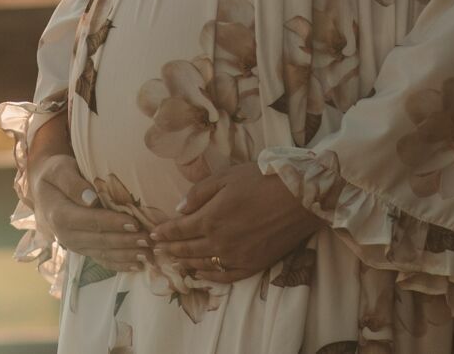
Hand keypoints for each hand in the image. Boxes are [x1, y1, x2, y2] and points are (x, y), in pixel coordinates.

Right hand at [30, 154, 148, 272]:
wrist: (45, 189)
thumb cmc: (56, 174)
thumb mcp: (59, 170)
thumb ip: (72, 183)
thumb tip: (91, 199)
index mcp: (59, 215)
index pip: (90, 221)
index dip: (113, 223)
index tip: (134, 223)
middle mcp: (65, 235)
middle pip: (100, 240)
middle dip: (125, 242)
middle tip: (148, 240)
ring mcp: (74, 245)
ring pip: (103, 254)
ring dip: (126, 256)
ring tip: (148, 254)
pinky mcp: (83, 250)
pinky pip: (101, 260)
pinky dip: (119, 265)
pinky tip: (137, 266)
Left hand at [144, 162, 324, 282]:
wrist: (299, 197)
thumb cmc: (261, 180)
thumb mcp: (225, 177)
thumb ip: (199, 194)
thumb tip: (179, 209)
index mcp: (210, 219)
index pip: (179, 229)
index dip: (164, 232)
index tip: (153, 234)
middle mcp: (219, 242)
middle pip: (188, 249)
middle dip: (170, 249)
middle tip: (158, 250)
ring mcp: (236, 257)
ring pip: (203, 265)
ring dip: (186, 263)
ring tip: (174, 262)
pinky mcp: (253, 265)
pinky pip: (226, 276)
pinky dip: (210, 277)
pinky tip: (201, 274)